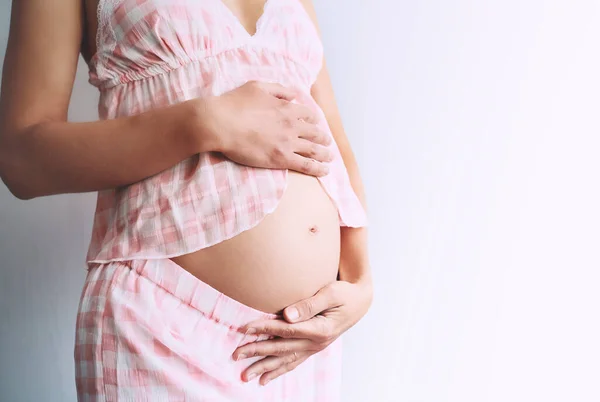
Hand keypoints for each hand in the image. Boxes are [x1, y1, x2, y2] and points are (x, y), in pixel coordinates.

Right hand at [203, 81, 332, 175]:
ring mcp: (288, 143)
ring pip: (314, 150)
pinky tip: (325, 171)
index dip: (313, 120)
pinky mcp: (281, 159)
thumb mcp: (258, 86)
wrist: (220, 123)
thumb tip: (293, 95)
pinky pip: (307, 165)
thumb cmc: (234, 104)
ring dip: (325, 154)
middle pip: (315, 132)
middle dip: (323, 138)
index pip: (308, 114)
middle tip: (327, 143)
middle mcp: (292, 125)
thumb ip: (278, 90)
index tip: (314, 124)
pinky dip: (318, 168)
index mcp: (287, 107)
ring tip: (330, 158)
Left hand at [232, 279, 372, 385]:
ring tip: (245, 376)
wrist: (361, 301)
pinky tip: (264, 379)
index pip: (286, 330)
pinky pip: (294, 362)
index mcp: (320, 329)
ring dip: (264, 368)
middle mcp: (317, 342)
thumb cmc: (345, 293)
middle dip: (257, 351)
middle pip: (281, 348)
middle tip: (235, 354)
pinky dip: (279, 371)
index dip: (264, 328)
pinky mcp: (314, 347)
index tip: (244, 329)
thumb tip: (287, 315)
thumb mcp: (330, 293)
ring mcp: (316, 347)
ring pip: (285, 360)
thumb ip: (309, 305)